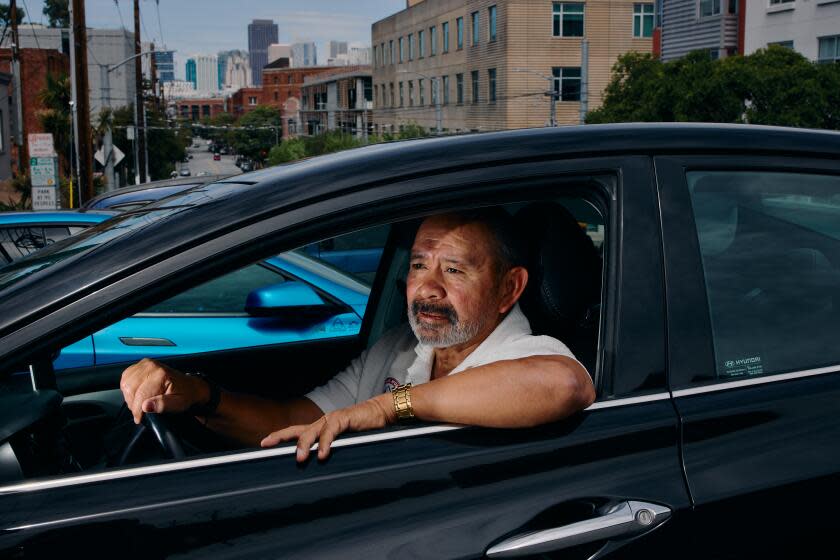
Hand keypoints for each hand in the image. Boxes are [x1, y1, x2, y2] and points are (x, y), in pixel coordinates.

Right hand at [120, 358, 208, 423]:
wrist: (189, 386)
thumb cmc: (185, 394)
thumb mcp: (179, 404)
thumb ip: (163, 405)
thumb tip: (146, 406)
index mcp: (161, 374)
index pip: (141, 394)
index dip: (137, 410)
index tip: (139, 418)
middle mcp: (151, 366)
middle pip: (130, 389)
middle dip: (133, 404)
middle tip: (140, 412)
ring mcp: (145, 364)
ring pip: (126, 384)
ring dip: (129, 397)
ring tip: (139, 404)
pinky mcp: (140, 365)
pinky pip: (126, 378)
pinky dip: (128, 389)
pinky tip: (136, 395)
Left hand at [260, 394, 395, 461]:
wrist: (379, 413)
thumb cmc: (361, 429)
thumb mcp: (342, 442)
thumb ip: (330, 450)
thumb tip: (317, 468)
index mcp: (320, 428)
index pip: (295, 431)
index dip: (279, 436)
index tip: (263, 443)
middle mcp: (322, 422)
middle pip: (298, 430)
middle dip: (281, 438)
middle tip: (268, 446)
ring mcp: (332, 419)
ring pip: (313, 431)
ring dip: (304, 445)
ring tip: (300, 458)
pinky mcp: (344, 419)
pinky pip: (332, 432)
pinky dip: (326, 443)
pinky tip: (323, 454)